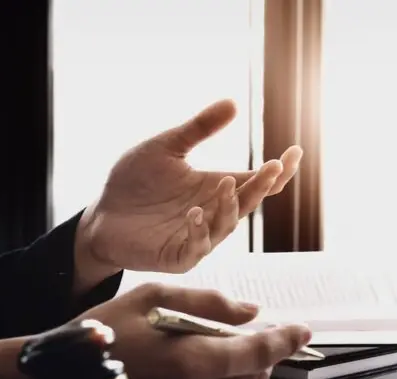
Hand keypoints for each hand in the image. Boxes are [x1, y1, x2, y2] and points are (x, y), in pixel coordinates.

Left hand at [74, 99, 301, 284]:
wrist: (101, 215)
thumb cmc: (134, 183)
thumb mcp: (166, 147)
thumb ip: (199, 129)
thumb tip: (233, 102)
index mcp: (217, 188)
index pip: (256, 181)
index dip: (279, 171)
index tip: (295, 152)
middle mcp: (214, 213)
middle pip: (248, 202)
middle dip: (263, 186)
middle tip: (273, 167)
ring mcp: (199, 238)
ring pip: (226, 225)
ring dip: (230, 206)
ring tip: (226, 183)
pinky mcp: (178, 256)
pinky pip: (196, 247)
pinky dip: (199, 232)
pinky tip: (194, 213)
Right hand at [75, 283, 310, 378]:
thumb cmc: (99, 335)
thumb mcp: (149, 298)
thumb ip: (207, 302)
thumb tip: (254, 313)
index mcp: (188, 361)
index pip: (257, 351)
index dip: (285, 340)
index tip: (303, 332)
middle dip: (262, 359)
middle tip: (258, 345)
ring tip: (249, 371)